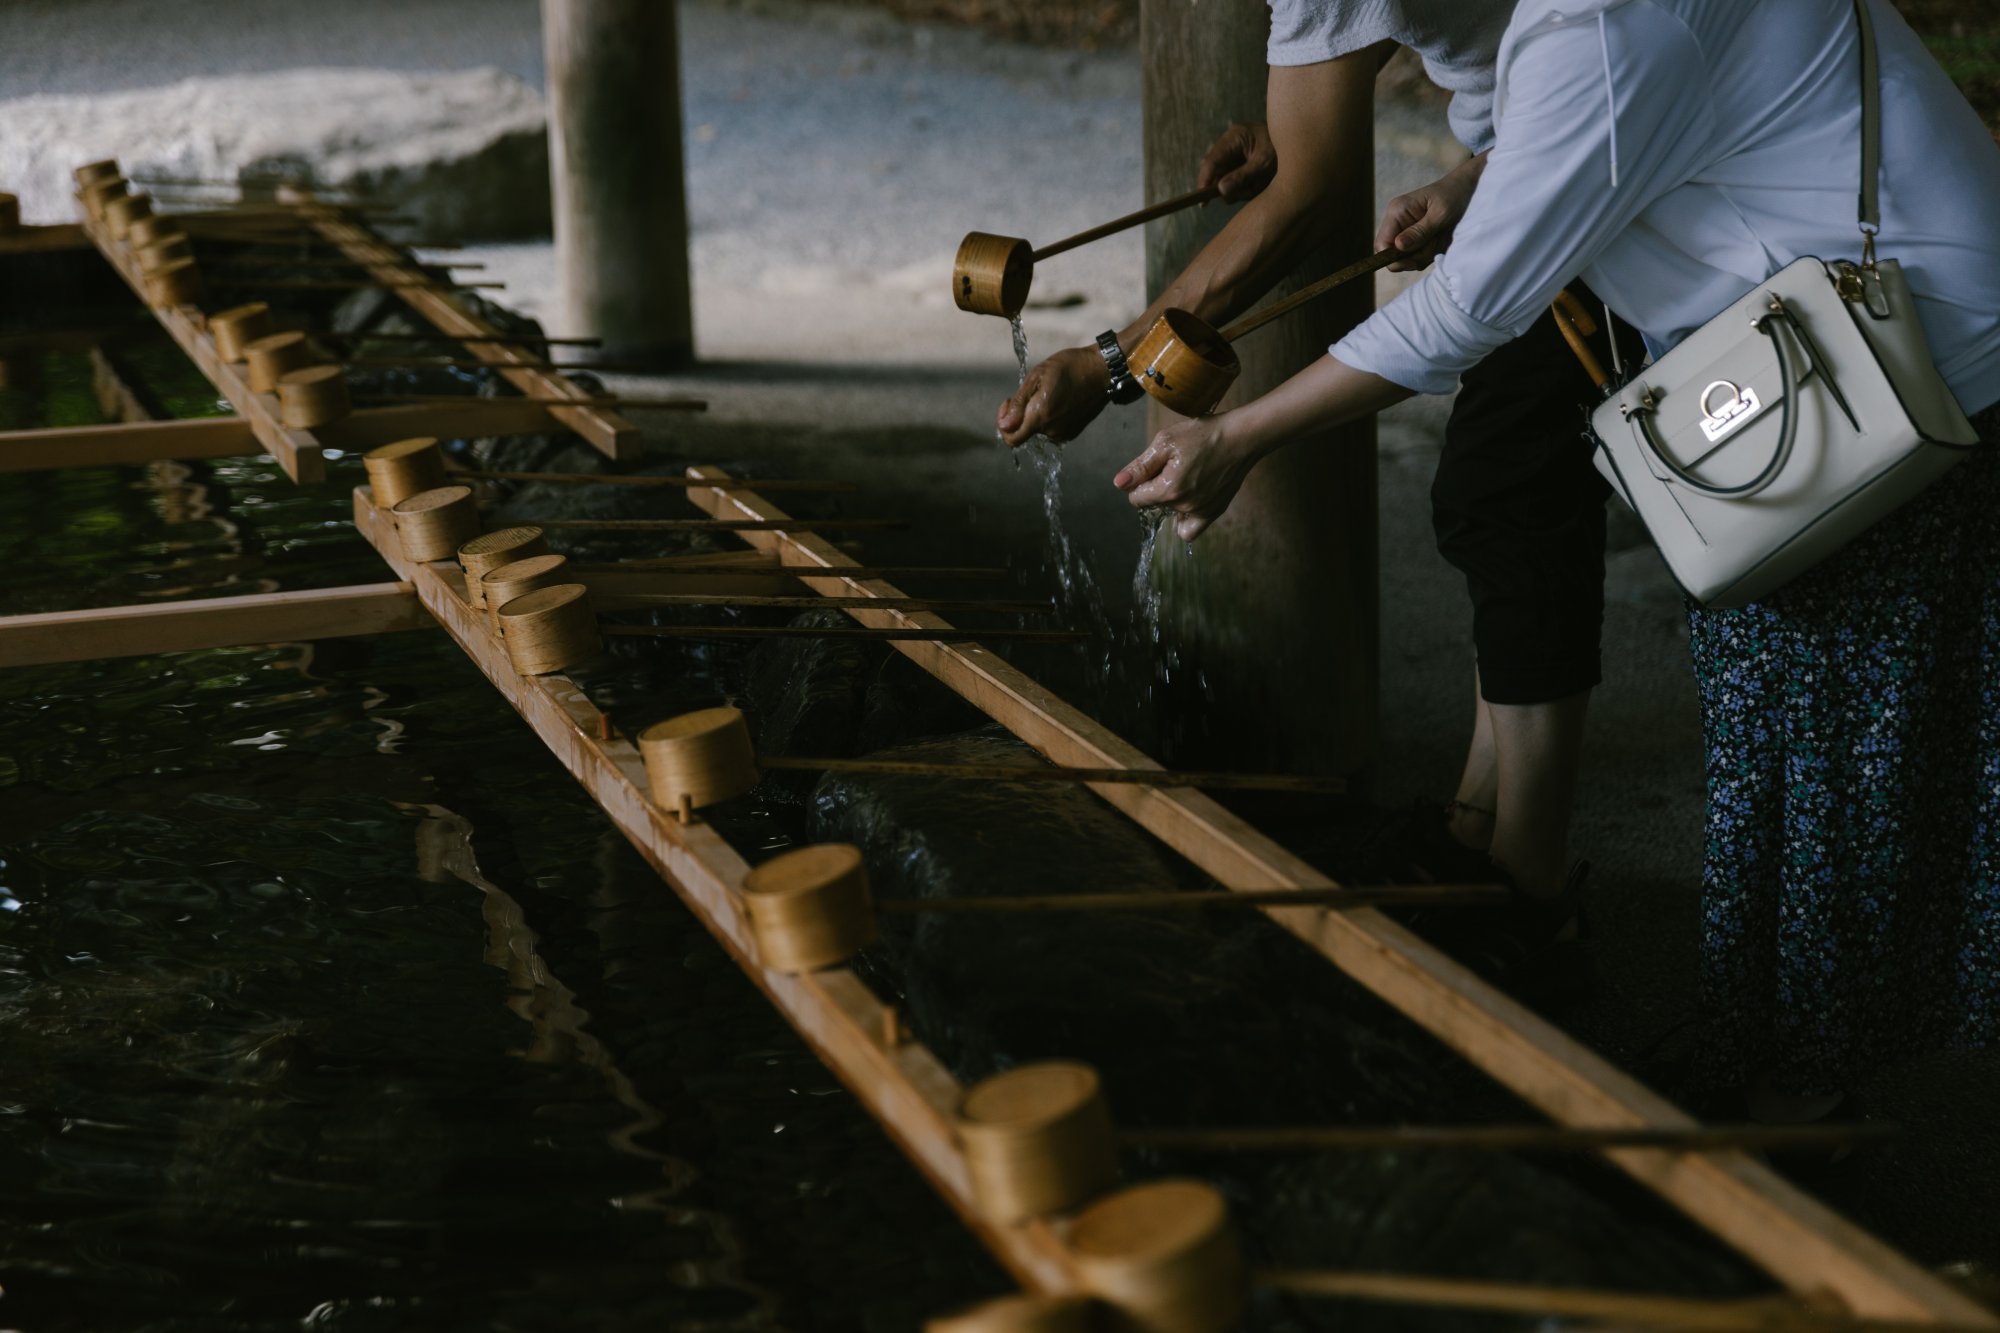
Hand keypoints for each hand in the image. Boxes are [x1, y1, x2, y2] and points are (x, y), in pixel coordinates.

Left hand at [997, 345, 1112, 446]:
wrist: (1102, 372)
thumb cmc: (1069, 367)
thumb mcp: (1037, 376)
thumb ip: (1019, 403)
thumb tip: (1004, 426)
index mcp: (1040, 416)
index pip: (1011, 439)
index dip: (1003, 423)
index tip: (1009, 403)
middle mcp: (1051, 430)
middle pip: (1024, 432)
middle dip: (1021, 415)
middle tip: (1031, 392)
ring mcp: (1063, 433)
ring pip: (1037, 430)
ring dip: (1036, 416)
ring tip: (1048, 393)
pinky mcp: (1072, 433)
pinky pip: (1051, 430)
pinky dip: (1049, 419)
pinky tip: (1058, 400)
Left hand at [1112, 413, 1261, 541]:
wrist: (1241, 437)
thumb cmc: (1204, 435)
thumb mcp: (1166, 442)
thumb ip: (1141, 466)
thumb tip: (1120, 483)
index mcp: (1169, 490)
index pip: (1137, 498)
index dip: (1140, 482)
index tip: (1154, 467)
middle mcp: (1184, 506)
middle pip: (1155, 505)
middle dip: (1157, 488)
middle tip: (1175, 465)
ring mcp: (1201, 512)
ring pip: (1171, 516)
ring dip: (1171, 502)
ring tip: (1185, 478)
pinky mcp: (1214, 512)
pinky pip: (1191, 530)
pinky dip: (1185, 520)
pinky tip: (1188, 501)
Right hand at [1196, 121, 1276, 201]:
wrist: (1299, 143)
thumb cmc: (1282, 148)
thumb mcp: (1264, 164)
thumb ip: (1242, 177)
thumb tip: (1221, 191)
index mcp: (1234, 137)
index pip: (1212, 161)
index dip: (1205, 181)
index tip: (1202, 201)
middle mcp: (1231, 146)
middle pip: (1217, 174)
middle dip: (1231, 187)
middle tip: (1249, 190)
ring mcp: (1235, 156)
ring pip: (1226, 182)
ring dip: (1242, 189)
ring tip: (1261, 184)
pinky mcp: (1241, 165)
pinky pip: (1236, 183)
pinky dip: (1247, 188)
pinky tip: (1260, 183)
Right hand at [1374, 155, 1483, 271]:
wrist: (1470, 189)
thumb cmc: (1455, 195)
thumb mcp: (1440, 214)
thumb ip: (1419, 232)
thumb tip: (1397, 246)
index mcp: (1397, 212)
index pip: (1381, 245)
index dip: (1393, 257)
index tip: (1414, 258)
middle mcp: (1398, 224)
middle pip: (1393, 256)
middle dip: (1414, 257)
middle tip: (1434, 244)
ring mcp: (1407, 233)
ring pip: (1407, 260)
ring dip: (1426, 255)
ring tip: (1441, 238)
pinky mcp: (1417, 239)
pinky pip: (1418, 258)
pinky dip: (1431, 254)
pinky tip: (1441, 240)